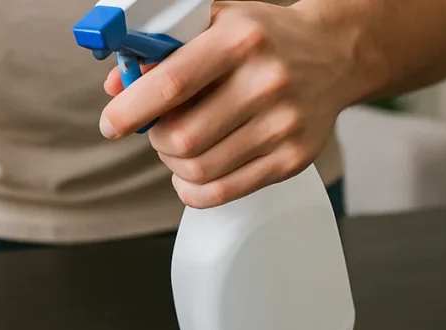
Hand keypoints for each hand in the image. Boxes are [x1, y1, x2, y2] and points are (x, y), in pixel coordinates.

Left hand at [100, 1, 355, 208]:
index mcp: (240, 39)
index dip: (132, 110)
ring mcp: (284, 124)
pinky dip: (194, 189)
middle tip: (158, 130)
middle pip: (183, 136)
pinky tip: (192, 172)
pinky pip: (224, 191)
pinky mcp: (294, 157)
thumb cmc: (261, 38)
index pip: (172, 83)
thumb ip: (160, 48)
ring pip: (200, 169)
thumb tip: (117, 86)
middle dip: (156, 139)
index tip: (112, 123)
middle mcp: (266, 81)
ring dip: (174, 164)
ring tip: (179, 146)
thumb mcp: (213, 22)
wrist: (333, 53)